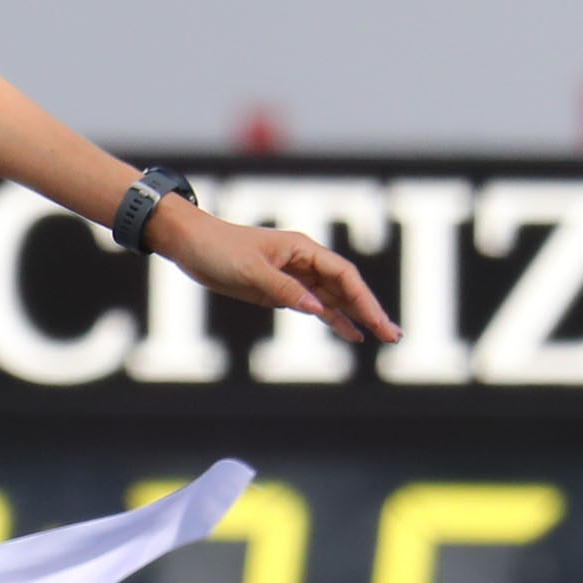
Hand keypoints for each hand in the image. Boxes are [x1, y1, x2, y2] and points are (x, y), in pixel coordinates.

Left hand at [153, 205, 400, 346]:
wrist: (190, 245)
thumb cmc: (219, 249)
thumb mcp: (251, 272)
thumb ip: (285, 290)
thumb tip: (318, 309)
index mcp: (302, 249)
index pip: (344, 275)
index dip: (364, 299)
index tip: (377, 322)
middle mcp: (304, 262)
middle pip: (346, 288)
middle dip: (369, 311)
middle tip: (393, 335)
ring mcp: (294, 276)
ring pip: (334, 299)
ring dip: (356, 317)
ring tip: (381, 337)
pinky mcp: (281, 290)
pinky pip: (315, 305)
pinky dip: (333, 319)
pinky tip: (350, 333)